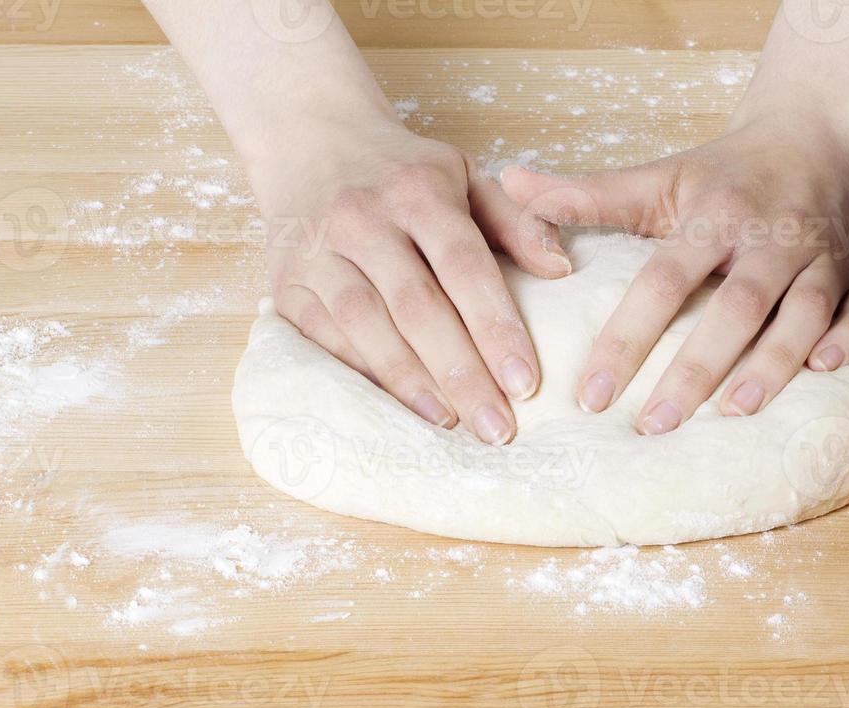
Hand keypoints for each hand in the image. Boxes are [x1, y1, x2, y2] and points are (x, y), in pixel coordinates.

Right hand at [256, 113, 569, 443]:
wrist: (308, 139)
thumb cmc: (402, 172)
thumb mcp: (464, 175)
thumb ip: (516, 222)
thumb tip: (562, 269)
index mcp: (417, 192)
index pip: (464, 267)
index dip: (495, 327)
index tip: (526, 383)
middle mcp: (363, 219)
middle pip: (417, 306)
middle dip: (461, 372)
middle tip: (498, 427)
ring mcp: (318, 251)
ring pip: (365, 324)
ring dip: (410, 380)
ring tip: (451, 423)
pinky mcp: (286, 281)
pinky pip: (323, 335)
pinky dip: (361, 373)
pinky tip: (396, 405)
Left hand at [500, 111, 848, 434]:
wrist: (820, 131)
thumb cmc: (730, 171)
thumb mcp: (661, 176)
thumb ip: (588, 194)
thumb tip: (509, 186)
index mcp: (716, 214)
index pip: (663, 281)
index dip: (626, 338)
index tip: (590, 395)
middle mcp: (774, 236)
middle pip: (736, 306)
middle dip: (695, 369)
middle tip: (654, 425)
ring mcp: (826, 255)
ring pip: (805, 313)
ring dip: (774, 363)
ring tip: (733, 412)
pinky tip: (823, 373)